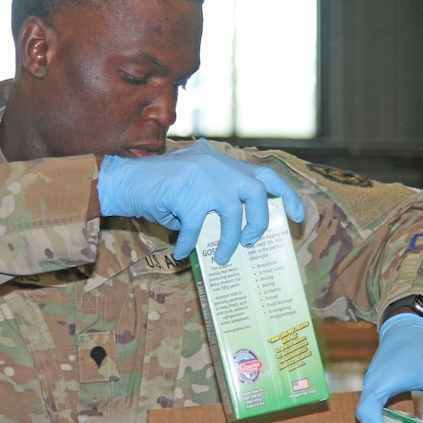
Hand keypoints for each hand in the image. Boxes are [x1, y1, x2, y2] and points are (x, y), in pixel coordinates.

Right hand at [98, 139, 304, 262]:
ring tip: (221, 258)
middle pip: (258, 193)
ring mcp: (204, 180)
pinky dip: (189, 246)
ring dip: (229, 241)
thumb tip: (242, 232)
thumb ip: (218, 199)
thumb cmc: (160, 187)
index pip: (266, 175)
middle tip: (253, 241)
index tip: (297, 217)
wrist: (125, 180)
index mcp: (225, 163)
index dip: (286, 195)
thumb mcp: (196, 186)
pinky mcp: (187, 196)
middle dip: (260, 221)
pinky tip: (182, 253)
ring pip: (232, 215)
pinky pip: (196, 230)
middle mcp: (219, 167)